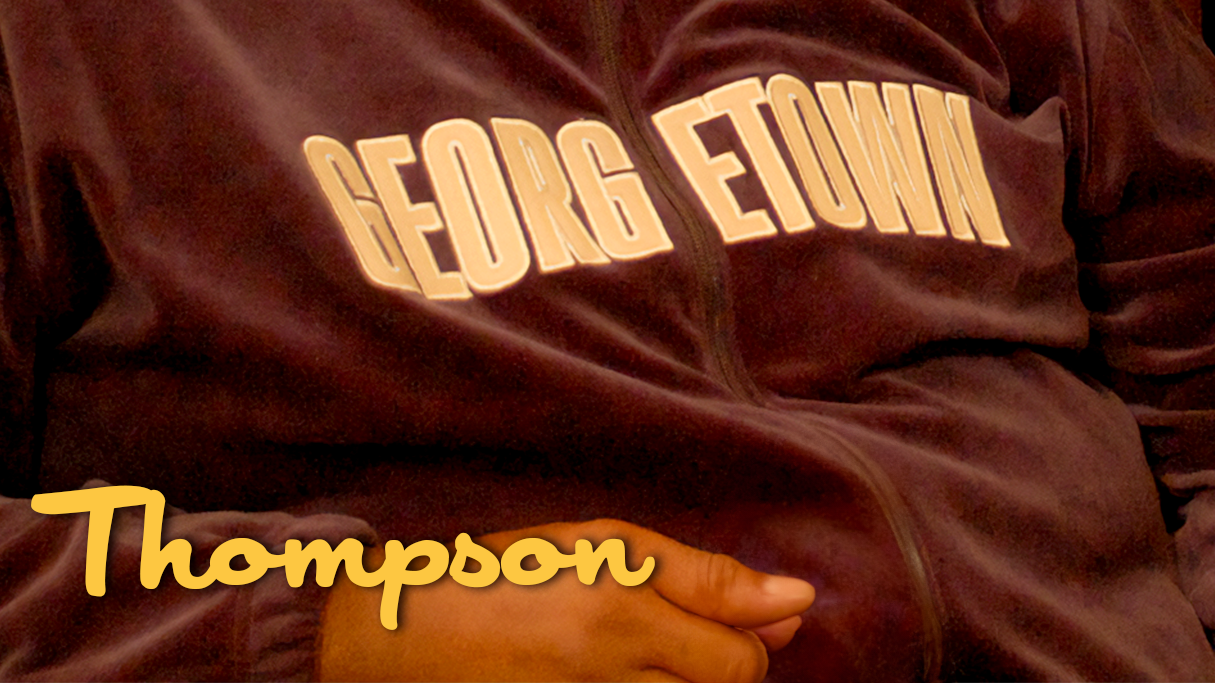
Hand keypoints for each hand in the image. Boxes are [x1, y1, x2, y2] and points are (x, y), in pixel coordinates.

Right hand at [316, 517, 814, 682]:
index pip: (738, 660)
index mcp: (621, 611)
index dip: (750, 636)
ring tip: (645, 649)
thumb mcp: (604, 545)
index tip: (742, 612)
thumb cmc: (512, 572)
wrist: (416, 633)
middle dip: (723, 663)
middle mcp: (612, 673)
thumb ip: (700, 576)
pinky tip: (630, 671)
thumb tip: (798, 600)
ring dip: (687, 680)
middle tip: (680, 630)